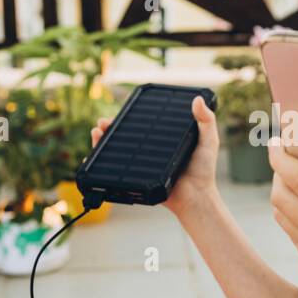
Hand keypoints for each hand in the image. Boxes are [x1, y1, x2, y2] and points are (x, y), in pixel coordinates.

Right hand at [90, 94, 220, 218]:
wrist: (195, 198)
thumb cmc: (203, 171)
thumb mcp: (208, 141)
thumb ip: (206, 121)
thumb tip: (198, 99)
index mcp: (162, 139)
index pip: (142, 124)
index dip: (128, 116)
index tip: (121, 109)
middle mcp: (149, 150)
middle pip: (124, 136)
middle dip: (110, 127)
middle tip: (103, 123)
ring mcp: (141, 164)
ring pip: (115, 150)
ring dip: (101, 141)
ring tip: (96, 132)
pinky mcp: (135, 178)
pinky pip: (114, 170)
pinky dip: (99, 163)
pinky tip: (89, 156)